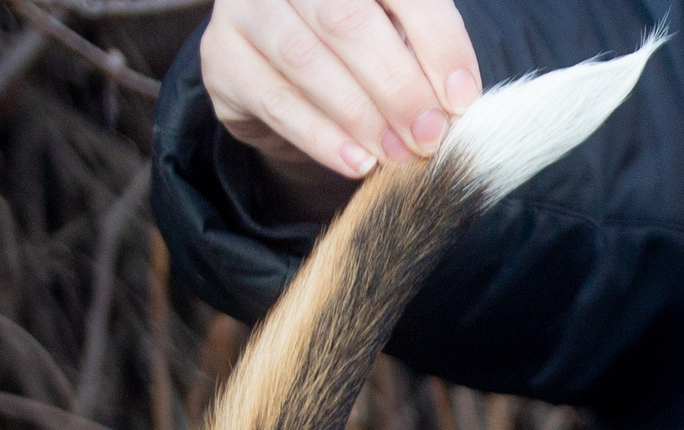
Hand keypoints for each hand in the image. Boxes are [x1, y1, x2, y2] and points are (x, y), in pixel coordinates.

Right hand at [201, 0, 480, 202]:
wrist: (286, 76)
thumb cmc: (360, 52)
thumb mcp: (401, 42)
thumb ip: (426, 58)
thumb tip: (455, 101)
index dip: (437, 41)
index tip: (462, 98)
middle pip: (345, 19)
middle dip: (397, 85)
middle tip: (429, 135)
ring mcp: (245, 9)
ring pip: (305, 58)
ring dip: (361, 115)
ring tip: (398, 155)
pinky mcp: (222, 57)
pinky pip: (274, 100)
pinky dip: (322, 137)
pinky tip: (357, 161)